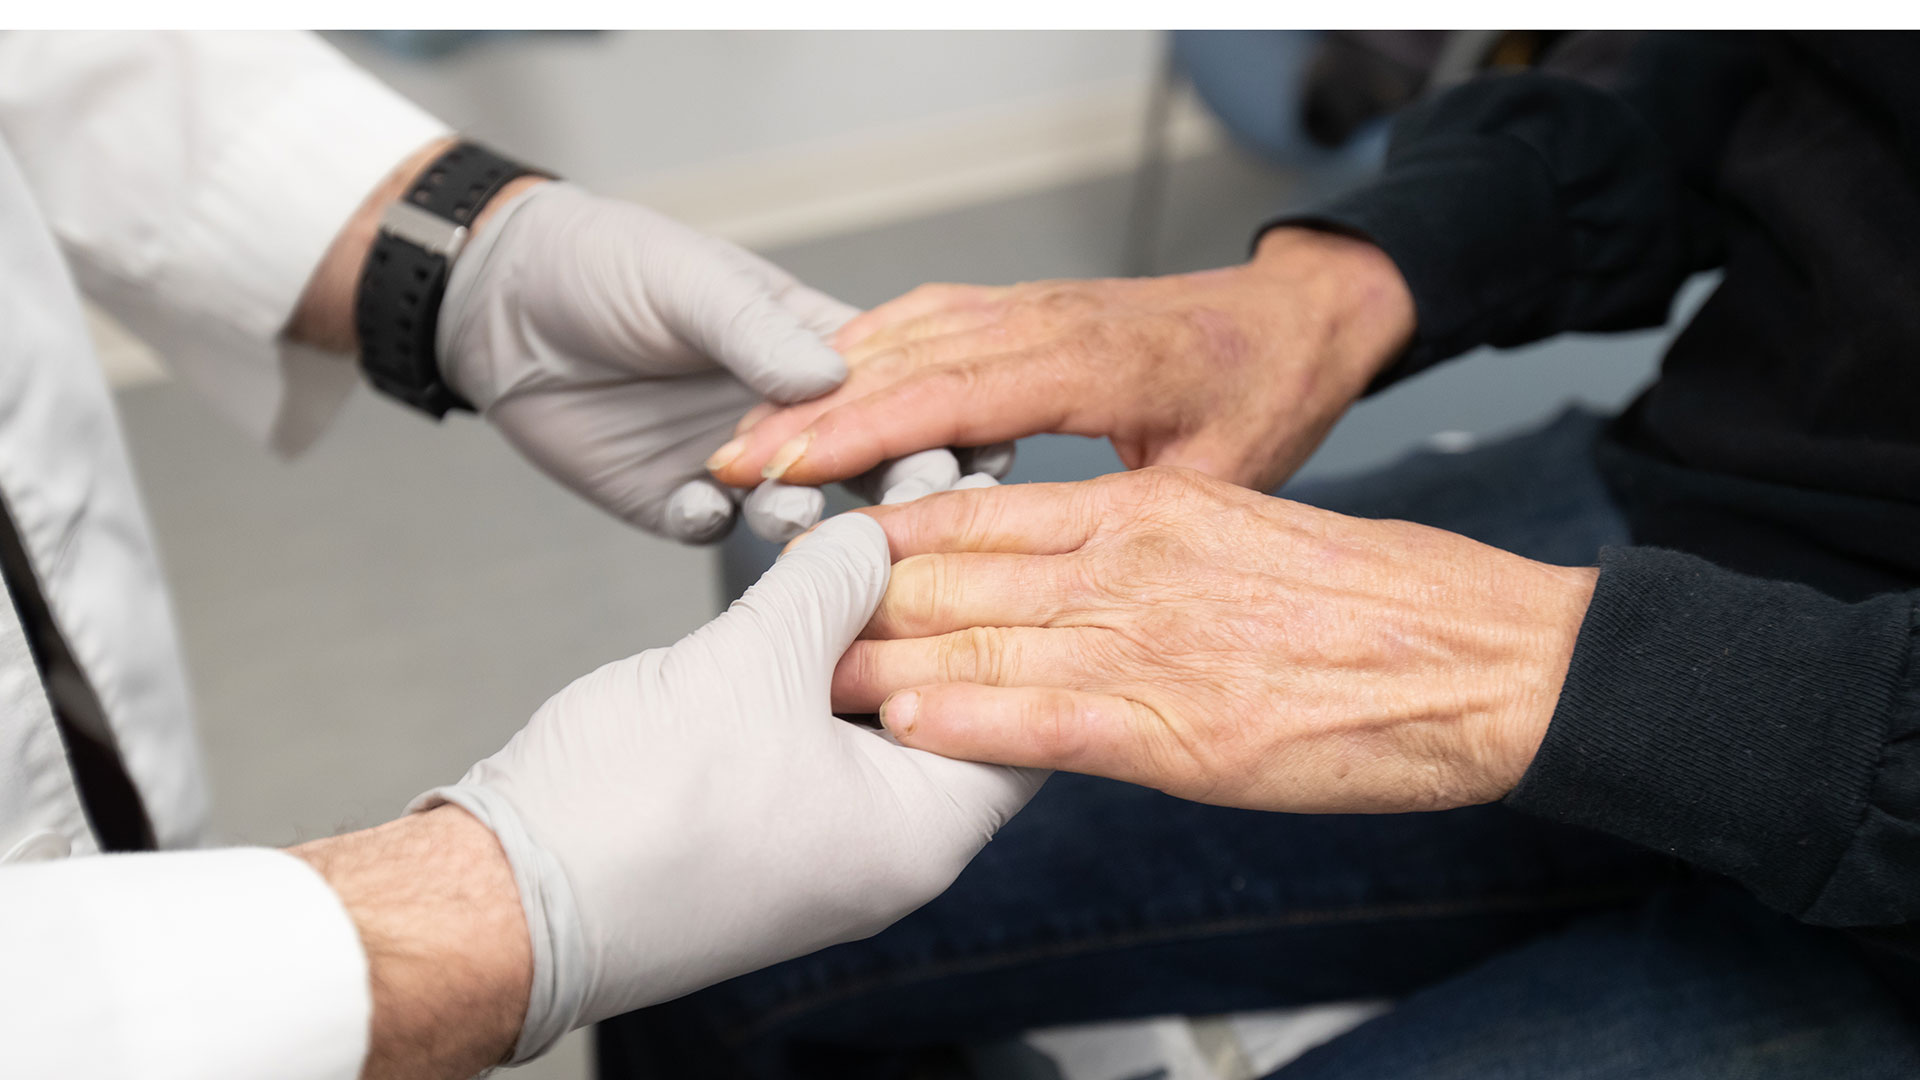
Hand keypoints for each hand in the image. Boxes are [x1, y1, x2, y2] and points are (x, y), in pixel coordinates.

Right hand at [414, 514, 1043, 1061]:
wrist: (507, 900)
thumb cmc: (640, 808)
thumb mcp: (757, 660)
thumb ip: (831, 584)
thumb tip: (874, 538)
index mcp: (922, 834)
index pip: (1024, 722)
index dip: (1012, 623)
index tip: (990, 543)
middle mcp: (886, 854)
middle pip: (947, 713)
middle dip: (931, 614)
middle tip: (918, 522)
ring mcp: (819, 849)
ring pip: (870, 724)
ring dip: (859, 639)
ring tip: (852, 546)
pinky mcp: (757, 835)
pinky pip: (812, 743)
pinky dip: (811, 676)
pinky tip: (792, 606)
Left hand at [435, 181, 966, 541]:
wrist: (499, 304)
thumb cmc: (603, 264)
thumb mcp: (686, 281)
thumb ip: (755, 333)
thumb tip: (832, 382)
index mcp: (813, 347)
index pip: (901, 390)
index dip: (939, 421)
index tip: (972, 450)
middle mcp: (789, 414)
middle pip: (871, 465)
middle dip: (891, 491)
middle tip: (896, 508)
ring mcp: (736, 464)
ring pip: (798, 512)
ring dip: (799, 516)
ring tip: (785, 508)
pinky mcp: (676, 500)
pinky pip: (712, 532)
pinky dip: (710, 524)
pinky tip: (693, 503)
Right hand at [706, 228, 1414, 496]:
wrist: (1298, 316)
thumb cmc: (1267, 396)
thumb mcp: (1217, 475)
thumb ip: (1125, 514)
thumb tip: (1044, 580)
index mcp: (1095, 363)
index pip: (954, 392)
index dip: (863, 429)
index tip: (789, 464)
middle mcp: (1052, 321)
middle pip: (909, 358)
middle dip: (812, 409)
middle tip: (730, 462)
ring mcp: (1035, 305)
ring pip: (908, 330)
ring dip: (826, 380)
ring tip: (753, 434)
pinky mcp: (1027, 306)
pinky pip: (931, 316)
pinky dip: (867, 347)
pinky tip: (821, 383)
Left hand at [832, 468, 1595, 813]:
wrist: (1484, 657)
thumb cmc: (1374, 598)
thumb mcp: (1243, 530)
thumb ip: (1144, 543)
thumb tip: (1065, 562)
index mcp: (1146, 509)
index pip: (978, 507)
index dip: (887, 526)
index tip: (824, 541)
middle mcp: (1130, 563)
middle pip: (954, 572)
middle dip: (858, 597)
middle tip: (781, 615)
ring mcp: (1149, 644)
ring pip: (978, 644)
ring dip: (881, 663)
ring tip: (807, 677)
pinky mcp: (1180, 731)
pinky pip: (1045, 722)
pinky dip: (966, 724)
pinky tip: (904, 726)